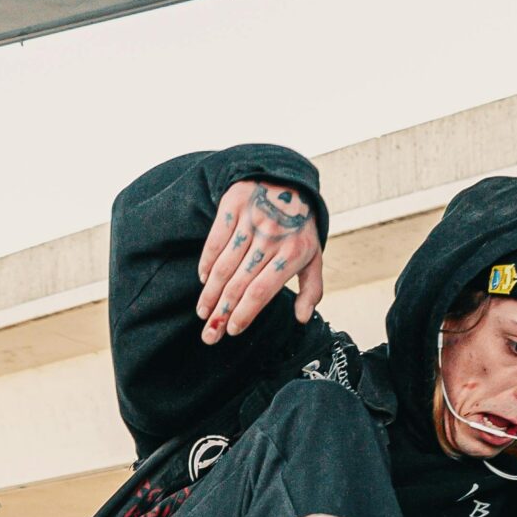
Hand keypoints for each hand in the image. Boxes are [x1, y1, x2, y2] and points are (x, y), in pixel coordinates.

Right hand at [197, 178, 324, 344]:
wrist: (286, 182)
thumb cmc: (299, 228)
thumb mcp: (313, 256)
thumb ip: (312, 289)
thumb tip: (303, 318)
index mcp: (292, 253)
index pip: (261, 291)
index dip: (244, 313)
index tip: (232, 330)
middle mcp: (271, 237)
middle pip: (239, 283)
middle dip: (221, 312)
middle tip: (209, 334)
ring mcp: (251, 221)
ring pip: (224, 266)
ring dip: (210, 293)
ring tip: (203, 312)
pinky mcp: (233, 207)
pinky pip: (215, 241)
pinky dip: (206, 263)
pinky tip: (203, 280)